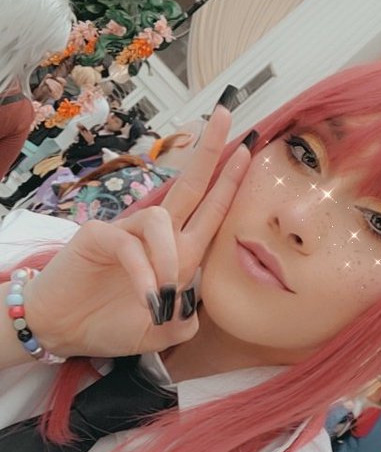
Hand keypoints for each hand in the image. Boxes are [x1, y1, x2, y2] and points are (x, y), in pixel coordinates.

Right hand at [23, 108, 250, 358]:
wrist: (63, 331)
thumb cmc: (109, 324)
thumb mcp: (158, 334)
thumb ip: (182, 324)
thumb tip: (192, 311)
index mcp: (176, 252)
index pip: (208, 210)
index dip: (228, 183)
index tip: (247, 152)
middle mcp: (155, 235)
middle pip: (189, 186)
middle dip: (210, 153)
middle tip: (227, 117)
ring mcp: (127, 231)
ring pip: (161, 219)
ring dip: (169, 257)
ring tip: (164, 295)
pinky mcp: (99, 237)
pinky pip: (130, 245)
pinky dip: (143, 272)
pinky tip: (147, 297)